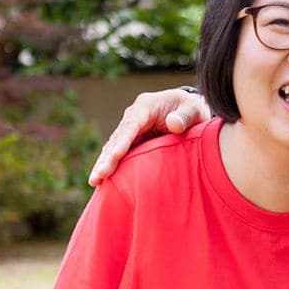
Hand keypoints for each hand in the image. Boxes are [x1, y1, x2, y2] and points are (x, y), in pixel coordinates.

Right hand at [88, 87, 211, 184]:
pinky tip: (103, 181)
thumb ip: (185, 116)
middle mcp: (133, 116)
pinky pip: (119, 153)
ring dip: (104, 164)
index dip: (122, 142)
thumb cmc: (193, 109)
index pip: (131, 126)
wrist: (191, 110)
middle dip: (106, 158)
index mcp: (145, 106)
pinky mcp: (133, 140)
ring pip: (113, 147)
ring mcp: (131, 129)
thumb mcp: (194, 109)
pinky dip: (111, 165)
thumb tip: (173, 124)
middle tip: (97, 177)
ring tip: (94, 182)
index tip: (114, 157)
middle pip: (117, 138)